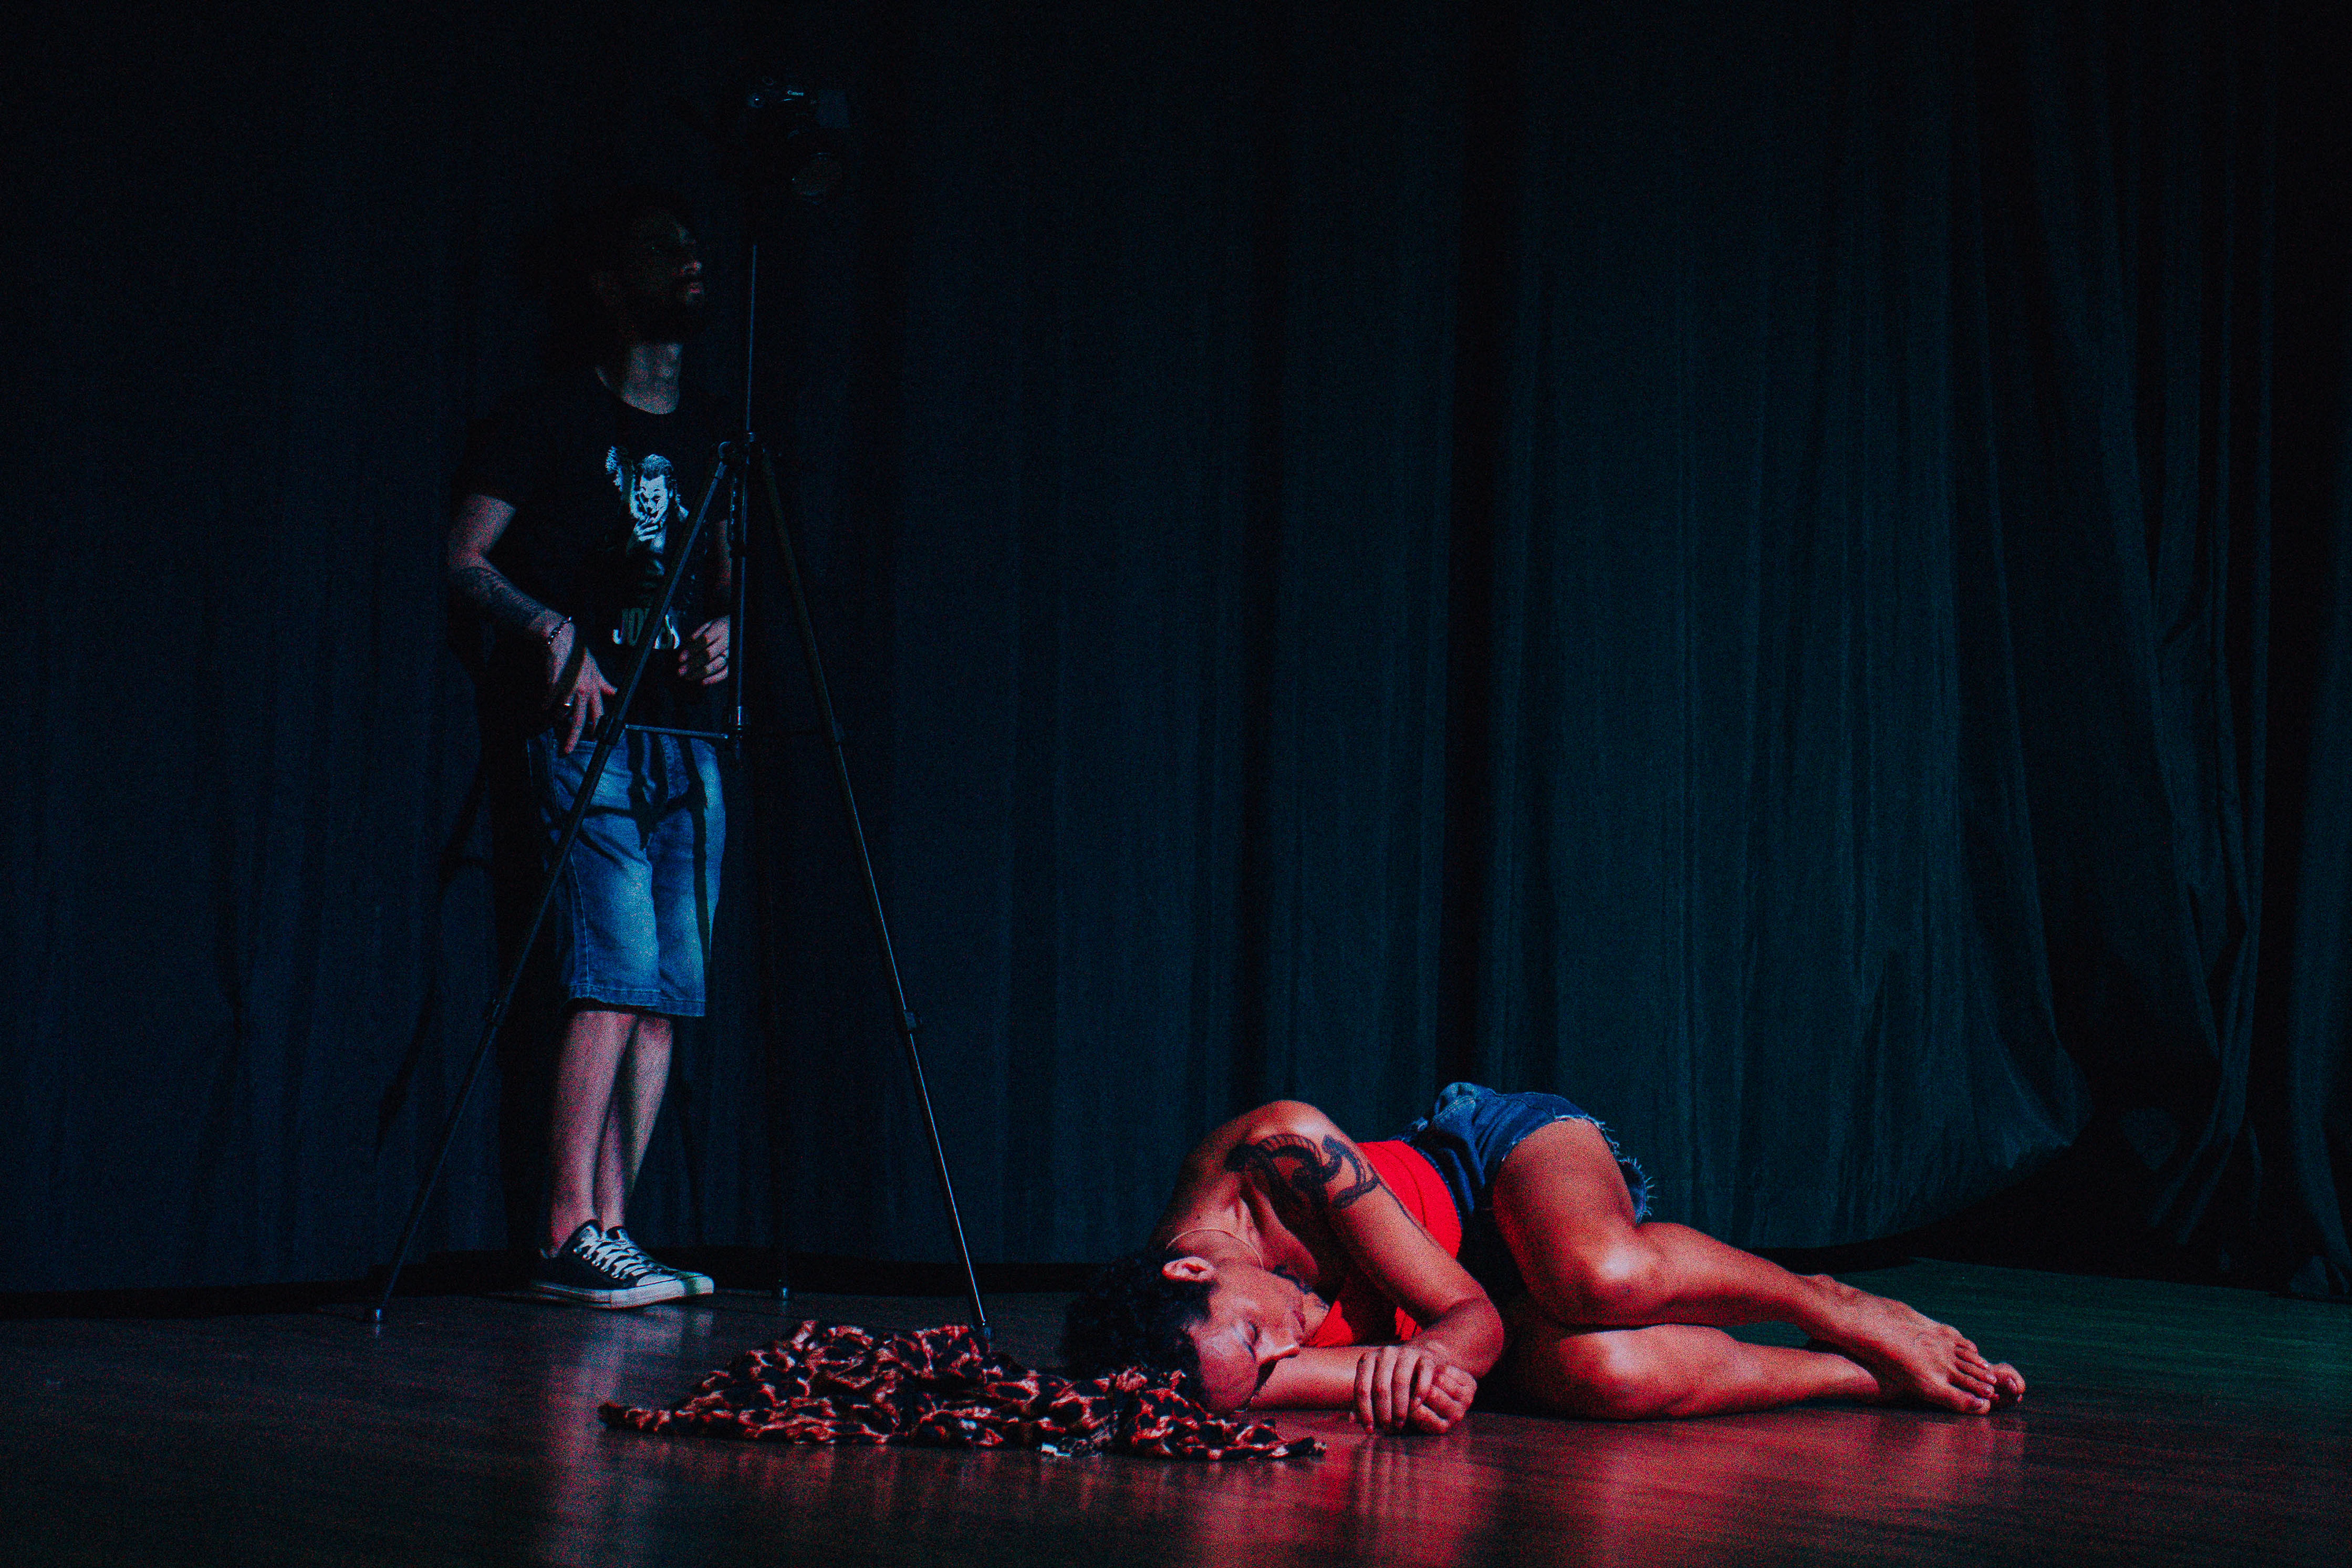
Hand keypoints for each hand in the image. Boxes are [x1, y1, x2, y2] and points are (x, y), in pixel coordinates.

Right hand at [546, 621, 616, 752]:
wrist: (563, 638)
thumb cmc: (580, 654)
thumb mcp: (596, 669)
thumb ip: (604, 684)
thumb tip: (616, 692)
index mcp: (595, 689)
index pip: (599, 714)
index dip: (596, 729)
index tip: (592, 741)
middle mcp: (584, 691)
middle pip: (578, 721)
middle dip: (572, 739)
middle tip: (565, 752)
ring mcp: (569, 687)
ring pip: (561, 713)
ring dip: (554, 720)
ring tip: (548, 721)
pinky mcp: (555, 683)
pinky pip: (548, 701)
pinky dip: (544, 706)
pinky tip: (541, 706)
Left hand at [679, 616, 729, 684]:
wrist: (738, 628)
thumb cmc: (720, 627)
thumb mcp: (708, 624)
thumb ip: (697, 634)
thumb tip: (685, 646)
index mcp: (719, 629)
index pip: (704, 640)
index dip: (691, 650)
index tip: (680, 659)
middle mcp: (727, 641)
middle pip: (708, 654)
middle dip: (693, 664)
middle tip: (680, 671)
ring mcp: (732, 652)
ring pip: (716, 665)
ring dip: (701, 673)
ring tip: (688, 677)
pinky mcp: (734, 662)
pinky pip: (725, 673)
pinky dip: (714, 679)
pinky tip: (702, 682)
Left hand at [1352, 1344, 1475, 1433]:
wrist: (1419, 1356)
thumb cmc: (1391, 1377)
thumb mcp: (1374, 1385)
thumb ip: (1363, 1401)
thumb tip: (1352, 1420)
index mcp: (1368, 1360)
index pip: (1361, 1388)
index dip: (1364, 1411)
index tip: (1369, 1430)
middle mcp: (1385, 1353)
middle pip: (1380, 1387)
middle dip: (1383, 1412)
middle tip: (1388, 1429)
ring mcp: (1406, 1353)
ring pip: (1400, 1381)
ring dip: (1400, 1407)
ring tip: (1400, 1423)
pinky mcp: (1426, 1357)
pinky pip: (1423, 1375)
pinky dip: (1419, 1393)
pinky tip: (1416, 1407)